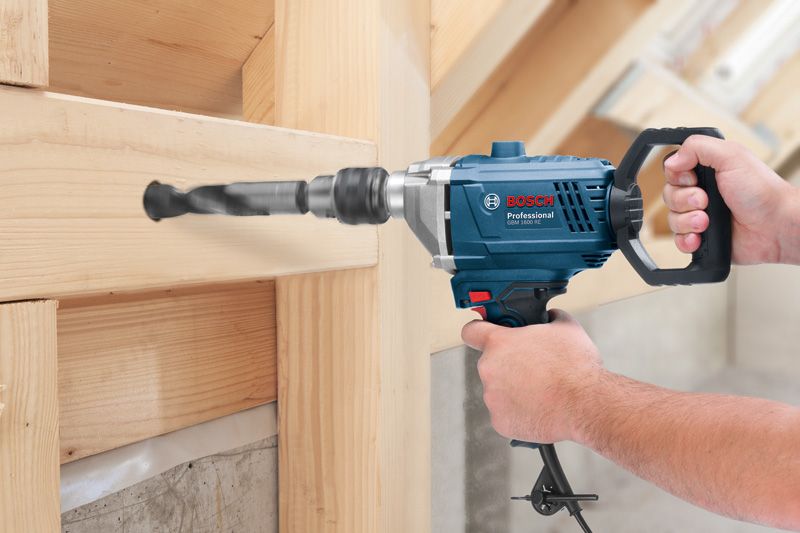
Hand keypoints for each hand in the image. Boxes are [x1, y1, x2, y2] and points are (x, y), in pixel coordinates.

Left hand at [461, 310, 602, 443]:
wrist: (585, 405)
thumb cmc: (575, 368)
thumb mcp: (567, 328)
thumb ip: (551, 317)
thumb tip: (550, 316)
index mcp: (499, 343)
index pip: (471, 331)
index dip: (478, 331)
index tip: (483, 334)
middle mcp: (489, 369)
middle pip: (492, 364)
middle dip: (509, 365)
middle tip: (533, 368)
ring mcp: (492, 397)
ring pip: (499, 390)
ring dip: (514, 389)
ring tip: (541, 390)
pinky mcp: (500, 421)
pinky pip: (505, 413)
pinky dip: (518, 412)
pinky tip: (539, 407)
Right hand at [662, 135, 798, 264]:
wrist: (776, 227)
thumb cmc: (763, 192)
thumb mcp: (732, 156)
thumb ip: (698, 147)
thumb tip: (673, 159)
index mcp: (707, 170)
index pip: (672, 170)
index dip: (677, 176)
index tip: (693, 179)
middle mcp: (702, 192)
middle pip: (669, 195)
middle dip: (684, 200)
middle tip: (706, 201)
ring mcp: (700, 215)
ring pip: (671, 219)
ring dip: (687, 221)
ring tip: (707, 221)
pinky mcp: (701, 237)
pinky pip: (678, 240)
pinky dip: (686, 240)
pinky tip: (699, 236)